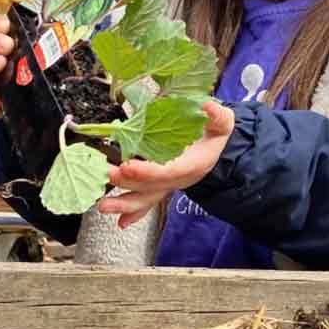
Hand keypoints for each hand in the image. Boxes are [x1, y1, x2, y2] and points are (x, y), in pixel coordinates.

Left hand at [97, 101, 234, 228]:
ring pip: (146, 198)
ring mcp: (169, 185)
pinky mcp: (162, 186)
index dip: (148, 171)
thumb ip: (217, 115)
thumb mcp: (223, 121)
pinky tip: (121, 222)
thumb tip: (207, 107)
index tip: (128, 166)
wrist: (217, 150)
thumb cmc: (216, 133)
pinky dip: (133, 212)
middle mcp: (180, 179)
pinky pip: (147, 202)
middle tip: (107, 174)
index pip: (169, 171)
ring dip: (124, 203)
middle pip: (151, 186)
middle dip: (127, 182)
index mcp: (194, 164)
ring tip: (104, 206)